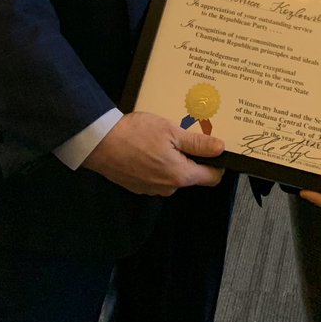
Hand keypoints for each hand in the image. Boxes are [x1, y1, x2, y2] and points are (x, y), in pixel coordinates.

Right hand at [83, 111, 224, 195]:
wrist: (100, 143)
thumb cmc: (137, 134)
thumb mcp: (171, 132)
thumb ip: (198, 143)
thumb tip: (220, 148)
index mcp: (181, 176)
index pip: (212, 178)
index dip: (218, 163)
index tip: (216, 148)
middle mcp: (168, 187)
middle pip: (191, 175)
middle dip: (191, 157)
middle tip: (185, 134)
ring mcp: (151, 189)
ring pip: (172, 174)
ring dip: (173, 159)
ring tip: (164, 138)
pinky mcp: (138, 186)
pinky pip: (156, 175)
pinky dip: (157, 163)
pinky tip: (148, 146)